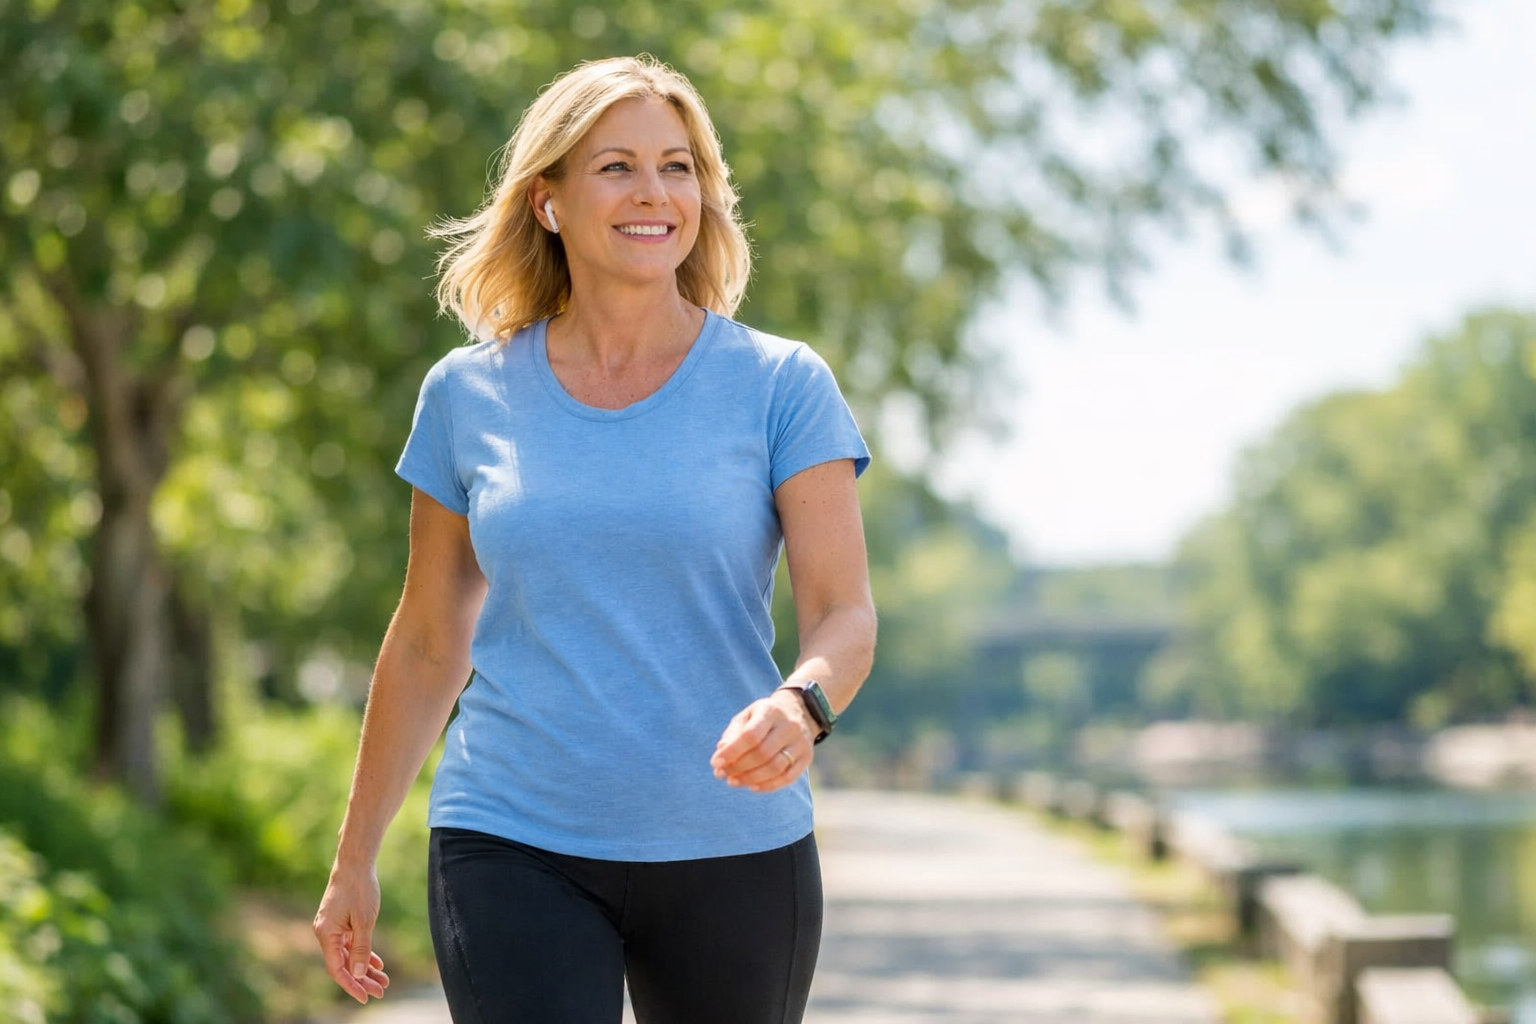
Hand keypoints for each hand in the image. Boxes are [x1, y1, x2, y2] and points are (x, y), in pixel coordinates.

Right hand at [313, 864, 391, 1003]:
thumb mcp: (364, 921)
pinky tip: (377, 964)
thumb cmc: (360, 889)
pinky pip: (350, 944)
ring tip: (384, 981)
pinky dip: (363, 953)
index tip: (365, 997)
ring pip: (349, 955)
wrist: (355, 864)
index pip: (337, 969)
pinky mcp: (339, 922)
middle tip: (381, 991)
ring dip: (365, 968)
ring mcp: (332, 928)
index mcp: (326, 934)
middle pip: (343, 964)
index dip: (351, 985)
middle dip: (362, 980)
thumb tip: (359, 974)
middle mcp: (325, 933)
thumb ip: (361, 948)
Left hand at [711, 688, 816, 792]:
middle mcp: (789, 726)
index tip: (715, 762)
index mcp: (771, 712)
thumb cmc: (765, 716)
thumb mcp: (747, 716)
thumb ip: (733, 733)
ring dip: (750, 779)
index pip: (751, 735)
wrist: (800, 711)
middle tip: (722, 774)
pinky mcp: (806, 757)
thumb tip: (721, 752)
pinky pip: (787, 778)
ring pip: (775, 768)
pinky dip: (768, 786)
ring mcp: (800, 743)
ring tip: (733, 781)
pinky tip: (752, 786)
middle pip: (763, 754)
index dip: (732, 752)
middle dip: (738, 767)